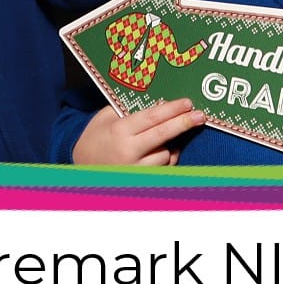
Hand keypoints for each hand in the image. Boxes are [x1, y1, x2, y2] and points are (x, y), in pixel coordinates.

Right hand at [72, 98, 204, 165]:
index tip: (188, 103)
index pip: (152, 117)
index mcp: (120, 131)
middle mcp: (128, 152)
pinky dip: (166, 159)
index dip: (173, 109)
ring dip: (170, 145)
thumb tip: (161, 102)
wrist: (81, 167)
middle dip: (184, 123)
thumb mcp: (106, 117)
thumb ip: (130, 108)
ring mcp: (135, 169)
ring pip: (166, 155)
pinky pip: (163, 169)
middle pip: (164, 135)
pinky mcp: (140, 181)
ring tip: (163, 138)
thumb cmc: (96, 138)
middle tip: (201, 115)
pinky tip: (159, 152)